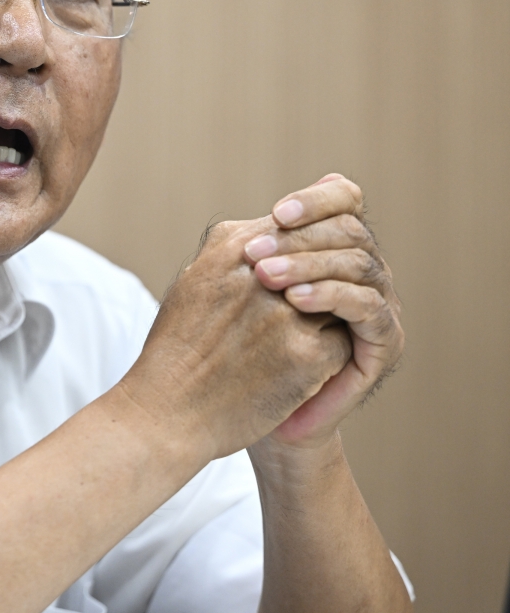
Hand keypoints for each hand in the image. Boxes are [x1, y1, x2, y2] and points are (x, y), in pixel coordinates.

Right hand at [119, 206, 354, 462]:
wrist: (166, 413)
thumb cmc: (178, 350)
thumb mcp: (195, 282)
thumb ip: (233, 249)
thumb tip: (275, 224)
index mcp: (230, 250)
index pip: (295, 227)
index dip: (307, 250)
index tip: (301, 279)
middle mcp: (260, 274)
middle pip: (323, 260)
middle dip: (324, 283)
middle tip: (311, 312)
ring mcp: (286, 314)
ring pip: (338, 300)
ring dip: (328, 319)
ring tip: (303, 341)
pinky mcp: (307, 355)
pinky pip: (343, 343)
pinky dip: (328, 357)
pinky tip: (300, 371)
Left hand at [243, 174, 403, 450]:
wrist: (253, 413)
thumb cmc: (234, 345)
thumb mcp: (237, 290)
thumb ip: (245, 256)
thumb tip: (228, 226)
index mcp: (331, 246)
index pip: (343, 199)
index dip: (314, 200)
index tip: (275, 213)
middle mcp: (361, 269)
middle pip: (350, 229)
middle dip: (301, 236)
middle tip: (254, 252)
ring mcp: (378, 303)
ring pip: (360, 263)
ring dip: (310, 264)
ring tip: (265, 276)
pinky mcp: (384, 341)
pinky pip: (368, 306)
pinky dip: (332, 296)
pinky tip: (296, 301)